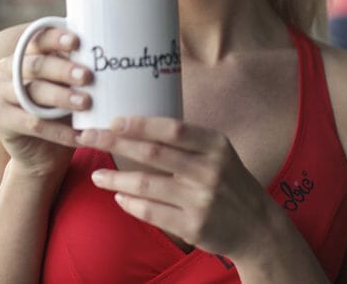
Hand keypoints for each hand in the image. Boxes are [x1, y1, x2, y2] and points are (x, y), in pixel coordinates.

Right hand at [0, 28, 91, 177]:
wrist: (44, 150)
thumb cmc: (62, 108)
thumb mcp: (70, 85)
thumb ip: (79, 66)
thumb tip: (113, 51)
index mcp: (25, 53)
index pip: (38, 39)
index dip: (56, 38)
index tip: (77, 42)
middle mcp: (7, 69)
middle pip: (37, 66)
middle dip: (64, 70)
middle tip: (87, 77)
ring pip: (33, 93)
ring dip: (61, 98)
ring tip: (86, 103)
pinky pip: (33, 123)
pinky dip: (59, 130)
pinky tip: (79, 134)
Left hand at [79, 117, 273, 259]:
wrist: (257, 227)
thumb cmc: (230, 184)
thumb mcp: (220, 154)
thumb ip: (189, 142)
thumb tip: (140, 125)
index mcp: (216, 145)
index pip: (173, 129)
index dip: (140, 124)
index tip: (113, 120)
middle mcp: (209, 170)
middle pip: (154, 153)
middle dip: (116, 143)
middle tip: (88, 138)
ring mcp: (201, 199)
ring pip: (146, 184)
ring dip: (116, 179)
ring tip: (97, 175)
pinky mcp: (193, 226)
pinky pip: (152, 212)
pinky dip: (131, 204)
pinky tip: (119, 197)